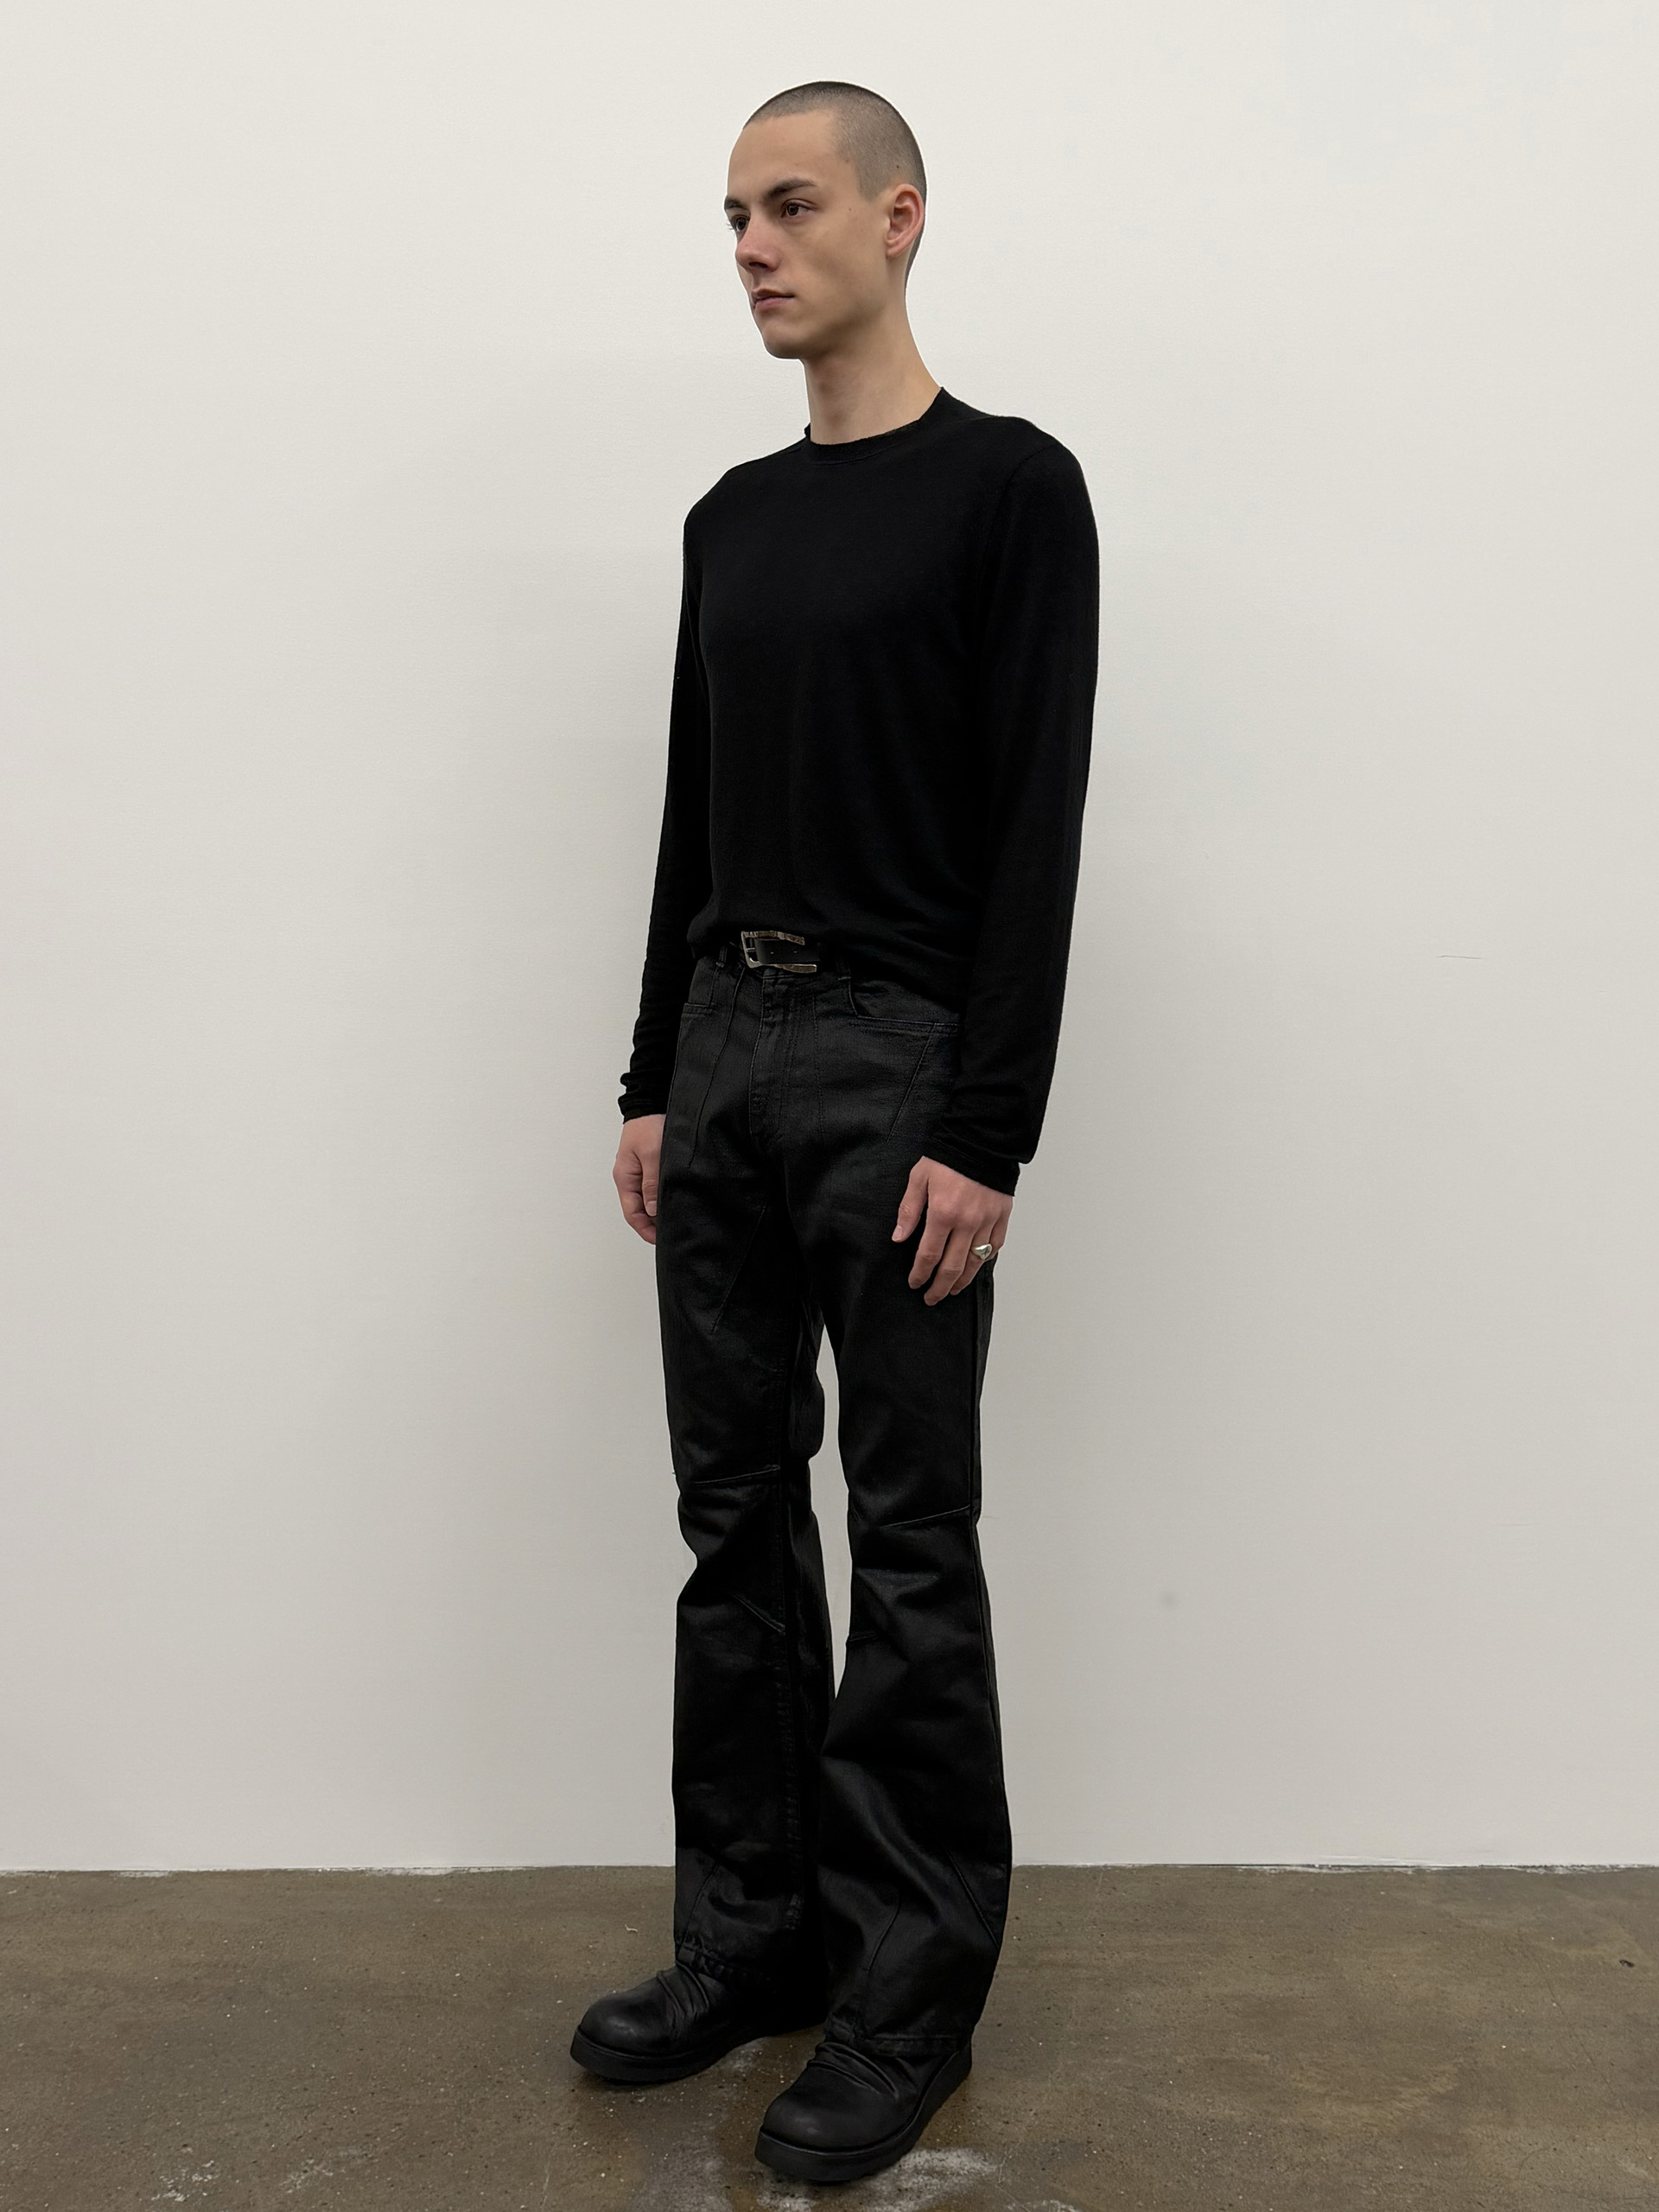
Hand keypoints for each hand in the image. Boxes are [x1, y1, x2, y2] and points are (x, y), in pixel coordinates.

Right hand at [615, 1113, 665, 1243]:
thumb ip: (652, 1183)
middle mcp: (629, 1177)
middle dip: (653, 1224)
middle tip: (672, 1233)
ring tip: (675, 1219)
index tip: (661, 1239)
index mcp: (625, 1177)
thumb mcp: (653, 1155)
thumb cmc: (649, 1124)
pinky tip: (673, 1201)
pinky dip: (660, 1198)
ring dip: (657, 1211)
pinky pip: (652, 1189)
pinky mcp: (648, 1165)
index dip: (645, 1230)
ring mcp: (638, 1172)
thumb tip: (653, 1211)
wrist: (650, 1102)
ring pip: (646, 1200)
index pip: (632, 1213)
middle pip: (638, 1210)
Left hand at [892, 1156, 1011, 1304]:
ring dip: (963, 1281)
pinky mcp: (1002, 1216)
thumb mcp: (918, 1179)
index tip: (915, 1283)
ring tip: (952, 1290)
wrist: (981, 1139)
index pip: (929, 1255)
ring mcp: (987, 1221)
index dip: (920, 1274)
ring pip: (975, 1262)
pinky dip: (985, 1260)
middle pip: (953, 1267)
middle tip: (931, 1298)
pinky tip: (976, 1266)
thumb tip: (899, 1238)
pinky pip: (995, 1246)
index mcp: (943, 1214)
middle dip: (940, 1287)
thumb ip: (909, 1211)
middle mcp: (967, 1223)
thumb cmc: (947, 1157)